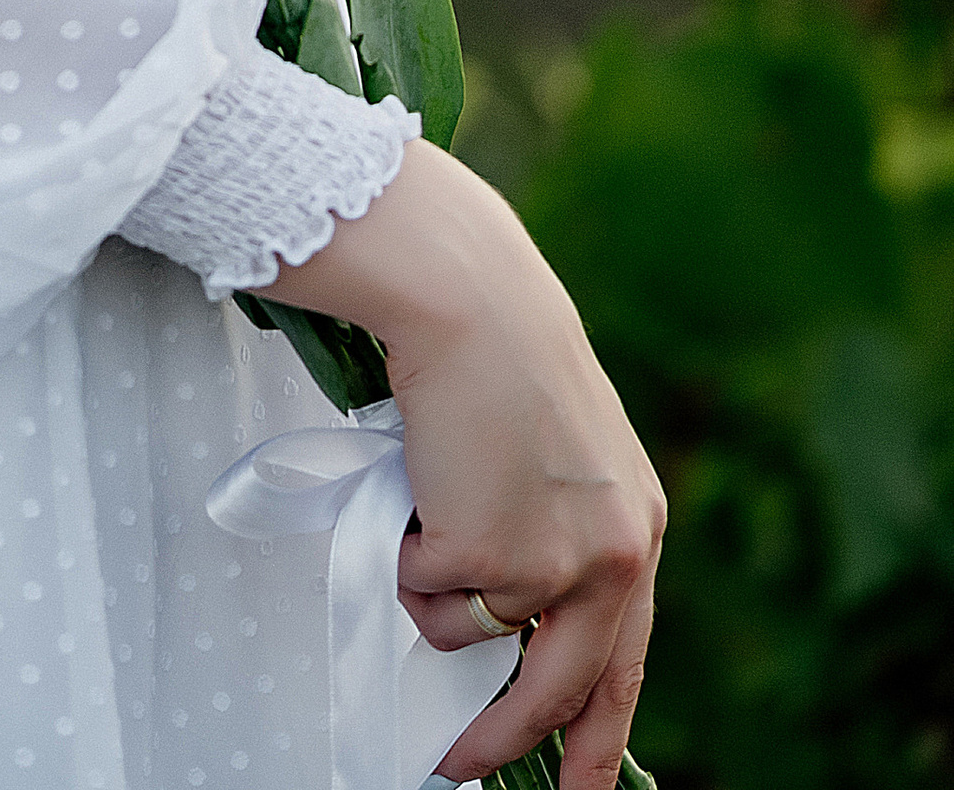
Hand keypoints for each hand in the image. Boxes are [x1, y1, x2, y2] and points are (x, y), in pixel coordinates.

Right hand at [264, 140, 664, 787]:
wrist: (470, 300)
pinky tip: (420, 476)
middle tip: (457, 769)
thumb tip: (514, 624)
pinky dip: (403, 545)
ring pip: (464, 631)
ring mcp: (553, 564)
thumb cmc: (499, 359)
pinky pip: (420, 591)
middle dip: (500, 740)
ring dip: (431, 580)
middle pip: (557, 691)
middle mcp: (614, 559)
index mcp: (638, 531)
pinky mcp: (490, 554)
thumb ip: (565, 536)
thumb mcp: (568, 459)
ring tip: (432, 492)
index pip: (626, 666)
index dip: (598, 739)